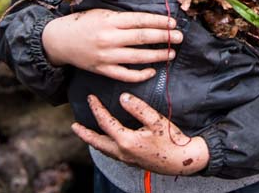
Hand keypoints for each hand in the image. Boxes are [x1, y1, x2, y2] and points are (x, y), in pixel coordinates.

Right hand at [41, 9, 182, 81]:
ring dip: (157, 55)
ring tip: (171, 53)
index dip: (159, 22)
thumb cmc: (83, 22)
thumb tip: (149, 19)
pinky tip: (152, 71)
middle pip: (142, 38)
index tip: (173, 23)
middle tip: (180, 37)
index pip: (140, 20)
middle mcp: (109, 38)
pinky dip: (140, 74)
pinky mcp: (102, 69)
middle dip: (164, 37)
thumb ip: (122, 17)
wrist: (60, 40)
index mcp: (110, 20)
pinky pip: (125, 75)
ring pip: (137, 57)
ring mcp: (106, 55)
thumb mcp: (101, 12)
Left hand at [71, 93, 209, 174]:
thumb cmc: (171, 140)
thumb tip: (123, 97)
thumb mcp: (156, 120)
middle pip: (98, 142)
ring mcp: (128, 159)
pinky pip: (112, 153)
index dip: (97, 109)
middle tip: (74, 126)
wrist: (183, 161)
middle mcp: (123, 152)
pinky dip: (104, 145)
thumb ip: (138, 107)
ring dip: (93, 141)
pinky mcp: (133, 161)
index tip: (91, 98)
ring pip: (104, 150)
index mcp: (126, 141)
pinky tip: (107, 141)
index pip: (105, 123)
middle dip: (85, 134)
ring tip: (86, 133)